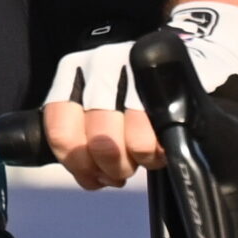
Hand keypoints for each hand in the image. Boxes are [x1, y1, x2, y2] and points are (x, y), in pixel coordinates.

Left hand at [41, 3, 237, 188]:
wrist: (176, 59)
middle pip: (99, 141)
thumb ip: (82, 139)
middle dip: (114, 167)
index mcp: (71, 75)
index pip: (60, 130)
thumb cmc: (129, 95)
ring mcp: (133, 67)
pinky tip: (159, 147)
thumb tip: (90, 178)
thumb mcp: (94, 107)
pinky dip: (159, 153)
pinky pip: (161, 135)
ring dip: (140, 160)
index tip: (94, 175)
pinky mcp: (164, 78)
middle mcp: (98, 64)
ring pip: (133, 141)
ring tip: (144, 153)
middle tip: (124, 167)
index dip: (78, 164)